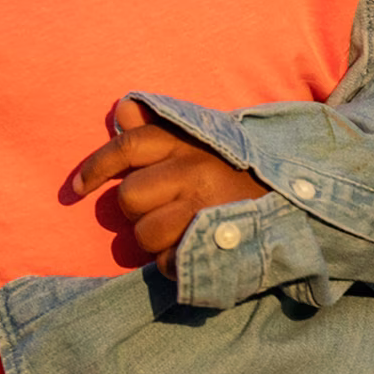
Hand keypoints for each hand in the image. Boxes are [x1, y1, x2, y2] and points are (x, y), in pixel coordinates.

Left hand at [71, 96, 269, 278]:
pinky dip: (172, 264)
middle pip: (128, 197)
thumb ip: (162, 129)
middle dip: (137, 210)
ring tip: (180, 232)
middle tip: (162, 210)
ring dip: (154, 240)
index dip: (95, 167)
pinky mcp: (210, 247)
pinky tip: (191, 251)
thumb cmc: (237, 173)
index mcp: (188, 144)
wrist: (298, 205)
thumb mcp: (204, 142)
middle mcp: (194, 172)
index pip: (127, 146)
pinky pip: (165, 262)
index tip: (75, 189)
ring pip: (143, 234)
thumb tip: (121, 110)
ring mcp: (203, 210)